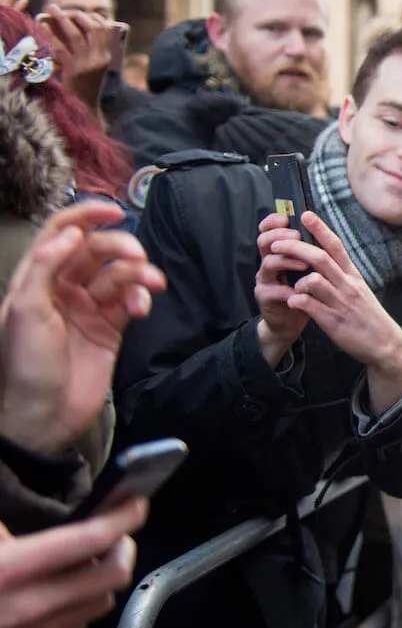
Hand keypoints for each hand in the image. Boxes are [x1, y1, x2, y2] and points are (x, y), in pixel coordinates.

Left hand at [0, 203, 165, 453]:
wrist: (42, 415)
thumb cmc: (23, 365)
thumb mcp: (25, 309)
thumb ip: (46, 265)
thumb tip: (73, 234)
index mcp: (37, 277)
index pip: (62, 232)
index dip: (86, 217)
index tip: (114, 212)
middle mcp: (63, 288)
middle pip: (97, 251)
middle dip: (120, 247)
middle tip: (137, 256)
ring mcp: (88, 308)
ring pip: (120, 275)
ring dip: (139, 274)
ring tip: (152, 284)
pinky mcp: (111, 329)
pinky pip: (131, 302)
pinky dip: (140, 299)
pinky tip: (141, 310)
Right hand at [0, 498, 146, 627]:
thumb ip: (7, 516)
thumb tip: (57, 500)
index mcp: (8, 568)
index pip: (90, 538)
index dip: (122, 515)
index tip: (135, 501)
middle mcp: (24, 605)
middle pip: (111, 575)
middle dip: (124, 545)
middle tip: (120, 526)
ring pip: (99, 603)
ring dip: (107, 575)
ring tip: (99, 553)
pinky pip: (75, 624)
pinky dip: (84, 600)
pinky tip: (72, 582)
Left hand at [35, 6, 111, 111]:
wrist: (84, 105)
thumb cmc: (86, 84)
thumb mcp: (96, 67)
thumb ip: (94, 50)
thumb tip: (80, 27)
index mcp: (106, 57)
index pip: (105, 30)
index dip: (94, 17)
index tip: (82, 13)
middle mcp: (99, 59)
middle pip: (92, 28)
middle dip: (77, 15)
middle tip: (63, 10)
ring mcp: (86, 64)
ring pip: (75, 35)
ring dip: (62, 19)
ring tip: (52, 9)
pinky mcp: (73, 70)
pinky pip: (60, 48)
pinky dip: (50, 35)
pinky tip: (43, 27)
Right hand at [254, 213, 310, 367]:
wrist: (292, 322)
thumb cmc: (304, 293)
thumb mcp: (309, 270)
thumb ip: (311, 252)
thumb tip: (322, 229)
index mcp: (279, 253)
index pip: (269, 230)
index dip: (274, 221)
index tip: (287, 217)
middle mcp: (268, 263)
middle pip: (264, 241)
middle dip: (281, 236)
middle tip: (298, 236)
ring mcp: (264, 280)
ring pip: (268, 263)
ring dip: (287, 260)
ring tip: (304, 264)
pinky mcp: (265, 297)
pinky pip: (272, 290)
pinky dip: (287, 289)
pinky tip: (299, 291)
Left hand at [272, 212, 401, 414]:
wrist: (384, 343)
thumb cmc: (368, 316)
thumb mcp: (360, 290)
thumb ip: (343, 274)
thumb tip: (326, 258)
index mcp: (352, 276)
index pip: (336, 246)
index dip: (320, 228)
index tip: (306, 214)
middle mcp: (347, 285)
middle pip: (319, 258)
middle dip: (295, 248)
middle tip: (276, 244)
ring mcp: (340, 303)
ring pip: (313, 280)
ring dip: (297, 280)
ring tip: (292, 286)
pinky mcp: (333, 321)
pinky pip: (310, 305)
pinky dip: (297, 301)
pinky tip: (293, 302)